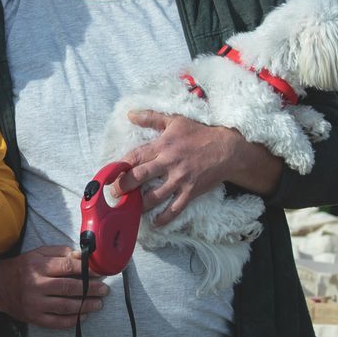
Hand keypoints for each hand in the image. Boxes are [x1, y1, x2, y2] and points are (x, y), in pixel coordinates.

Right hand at [0, 246, 107, 328]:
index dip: (86, 271)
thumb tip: (81, 257)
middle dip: (91, 289)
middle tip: (104, 290)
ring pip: (65, 306)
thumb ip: (60, 253)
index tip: (100, 273)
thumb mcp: (38, 254)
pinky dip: (72, 320)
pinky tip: (83, 316)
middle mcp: (35, 285)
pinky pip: (56, 322)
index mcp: (37, 266)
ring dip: (86, 306)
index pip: (67, 268)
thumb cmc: (21, 267)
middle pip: (69, 288)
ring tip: (98, 304)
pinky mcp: (33, 317)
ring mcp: (34, 303)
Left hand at [114, 111, 280, 225]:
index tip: (110, 173)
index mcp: (163, 145)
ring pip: (155, 196)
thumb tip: (130, 114)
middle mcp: (169, 163)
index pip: (136, 156)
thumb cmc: (199, 134)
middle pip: (140, 177)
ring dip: (140, 205)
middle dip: (124, 186)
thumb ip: (151, 118)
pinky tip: (154, 223)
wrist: (227, 149)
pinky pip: (175, 209)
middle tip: (114, 193)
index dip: (120, 165)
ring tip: (130, 209)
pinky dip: (163, 218)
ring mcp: (180, 179)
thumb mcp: (175, 121)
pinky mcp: (191, 192)